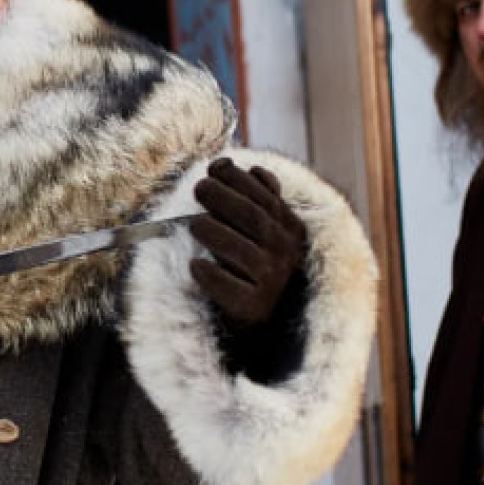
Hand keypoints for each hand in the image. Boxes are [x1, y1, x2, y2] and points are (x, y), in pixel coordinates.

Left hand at [190, 160, 306, 328]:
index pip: (266, 197)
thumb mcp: (266, 230)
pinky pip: (229, 289)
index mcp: (290, 229)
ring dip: (215, 233)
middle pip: (253, 218)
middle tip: (200, 188)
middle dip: (224, 197)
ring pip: (242, 251)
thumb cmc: (253, 264)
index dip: (239, 179)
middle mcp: (285, 253)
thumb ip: (262, 199)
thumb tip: (253, 168)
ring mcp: (271, 281)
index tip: (214, 167)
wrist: (258, 317)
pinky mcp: (252, 307)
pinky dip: (211, 276)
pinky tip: (196, 265)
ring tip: (194, 224)